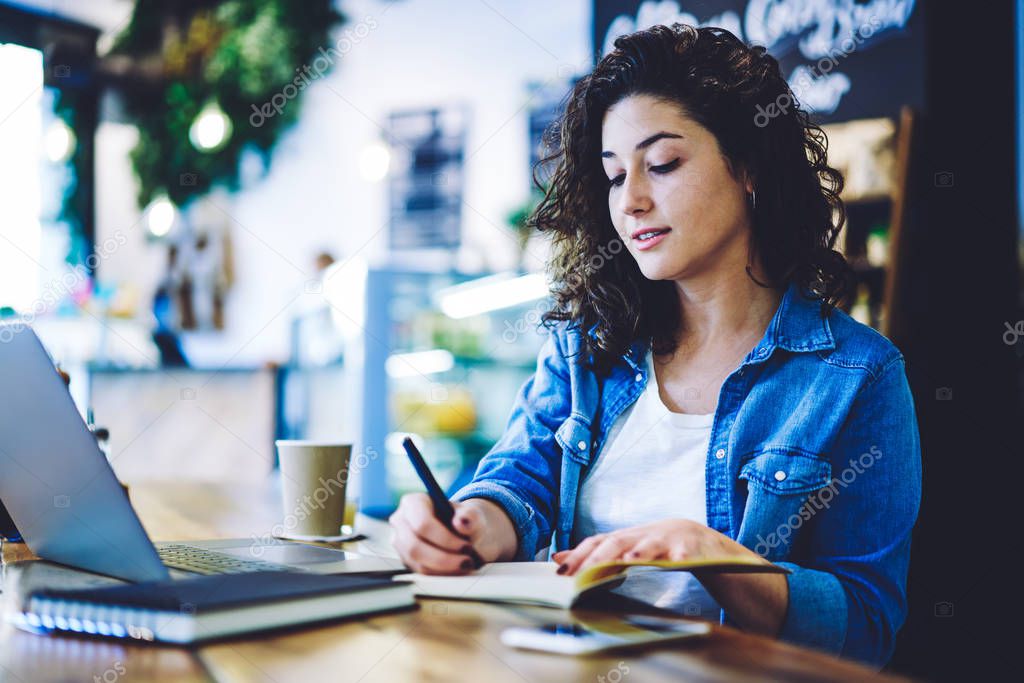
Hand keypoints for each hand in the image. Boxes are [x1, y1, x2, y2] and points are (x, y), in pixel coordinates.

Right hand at [389, 494, 514, 574]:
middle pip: (415, 547)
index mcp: (413, 503)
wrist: (460, 531)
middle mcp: (400, 521)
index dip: (444, 539)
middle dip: (443, 558)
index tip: (466, 547)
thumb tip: (462, 523)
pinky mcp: (406, 559)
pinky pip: (421, 572)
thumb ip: (471, 516)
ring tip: (466, 565)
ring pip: (417, 563)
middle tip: (467, 562)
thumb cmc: (463, 520)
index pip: (422, 524)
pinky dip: (441, 574)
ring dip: (444, 568)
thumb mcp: (471, 514)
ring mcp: (400, 542)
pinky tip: (458, 569)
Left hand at [551, 518, 756, 575]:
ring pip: (649, 545)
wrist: (703, 542)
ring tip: (629, 560)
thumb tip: (558, 559)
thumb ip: (594, 554)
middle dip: (599, 558)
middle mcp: (642, 535)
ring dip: (639, 552)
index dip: (579, 555)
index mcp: (626, 537)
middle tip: (583, 574)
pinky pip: (685, 552)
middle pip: (617, 543)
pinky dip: (680, 555)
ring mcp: (667, 539)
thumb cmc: (659, 547)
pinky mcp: (691, 548)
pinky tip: (675, 560)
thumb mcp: (626, 548)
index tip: (560, 572)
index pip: (596, 543)